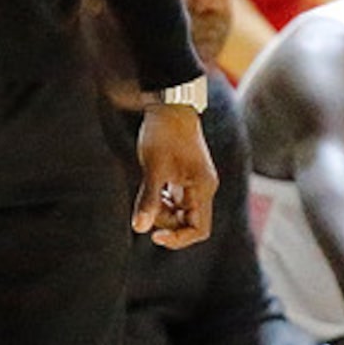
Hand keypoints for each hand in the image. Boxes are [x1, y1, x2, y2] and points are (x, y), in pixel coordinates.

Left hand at [133, 103, 216, 248]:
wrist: (169, 106)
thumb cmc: (163, 134)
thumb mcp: (153, 169)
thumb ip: (149, 200)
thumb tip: (139, 229)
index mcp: (203, 188)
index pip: (199, 230)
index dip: (178, 239)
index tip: (154, 235)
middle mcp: (204, 189)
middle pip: (189, 224)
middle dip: (166, 222)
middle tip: (147, 208)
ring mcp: (196, 183)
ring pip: (182, 213)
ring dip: (163, 212)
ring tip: (149, 192)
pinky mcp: (187, 178)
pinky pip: (178, 201)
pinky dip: (163, 201)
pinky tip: (153, 187)